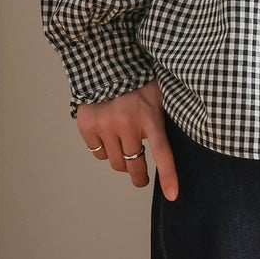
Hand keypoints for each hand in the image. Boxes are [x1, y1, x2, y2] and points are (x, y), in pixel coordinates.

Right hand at [76, 78, 178, 200]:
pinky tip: (107, 133)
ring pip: (114, 162)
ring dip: (120, 160)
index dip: (168, 175)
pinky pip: (97, 152)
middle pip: (133, 164)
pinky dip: (103, 148)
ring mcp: (105, 126)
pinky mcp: (87, 126)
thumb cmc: (139, 79)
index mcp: (150, 116)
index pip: (162, 152)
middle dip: (139, 175)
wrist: (107, 62)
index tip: (172, 195)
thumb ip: (161, 117)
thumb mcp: (158, 95)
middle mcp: (127, 124)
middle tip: (141, 176)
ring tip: (124, 147)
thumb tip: (167, 142)